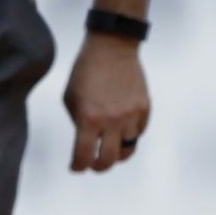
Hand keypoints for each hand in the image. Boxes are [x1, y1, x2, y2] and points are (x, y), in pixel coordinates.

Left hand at [62, 34, 149, 172]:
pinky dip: (129, 135)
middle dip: (98, 167)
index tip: (76, 167)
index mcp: (88, 118)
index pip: (83, 157)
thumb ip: (78, 124)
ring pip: (127, 151)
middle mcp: (111, 120)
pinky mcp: (144, 109)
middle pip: (108, 161)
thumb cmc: (86, 72)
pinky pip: (138, 133)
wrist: (112, 47)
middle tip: (94, 164)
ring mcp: (130, 115)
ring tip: (109, 147)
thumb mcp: (71, 99)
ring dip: (116, 153)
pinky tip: (121, 127)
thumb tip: (86, 146)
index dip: (78, 167)